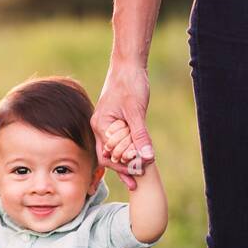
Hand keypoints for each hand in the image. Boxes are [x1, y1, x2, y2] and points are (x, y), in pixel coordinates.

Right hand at [92, 61, 153, 190]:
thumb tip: (147, 157)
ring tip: (139, 174)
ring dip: (125, 161)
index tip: (137, 173)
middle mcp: (99, 127)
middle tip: (136, 181)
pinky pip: (119, 140)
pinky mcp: (114, 121)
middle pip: (108, 157)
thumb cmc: (130, 84)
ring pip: (113, 150)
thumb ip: (140, 135)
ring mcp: (106, 125)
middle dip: (122, 169)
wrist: (128, 65)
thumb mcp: (136, 111)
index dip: (122, 166)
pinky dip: (128, 150)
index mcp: (100, 126)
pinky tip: (138, 156)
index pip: (107, 156)